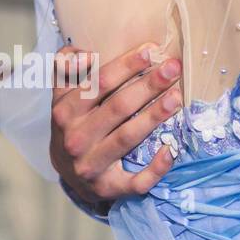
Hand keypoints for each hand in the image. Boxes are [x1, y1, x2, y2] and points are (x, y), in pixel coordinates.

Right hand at [50, 43, 181, 209]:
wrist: (67, 173)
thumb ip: (66, 69)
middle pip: (117, 107)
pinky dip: (155, 168)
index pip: (97, 84)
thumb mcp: (62, 96)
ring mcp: (92, 166)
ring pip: (127, 138)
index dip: (125, 66)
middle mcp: (76, 139)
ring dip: (154, 116)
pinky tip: (171, 151)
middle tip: (173, 67)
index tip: (151, 50)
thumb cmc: (74, 126)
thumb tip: (85, 53)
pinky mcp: (109, 189)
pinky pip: (136, 181)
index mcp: (65, 112)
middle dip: (148, 85)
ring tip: (177, 97)